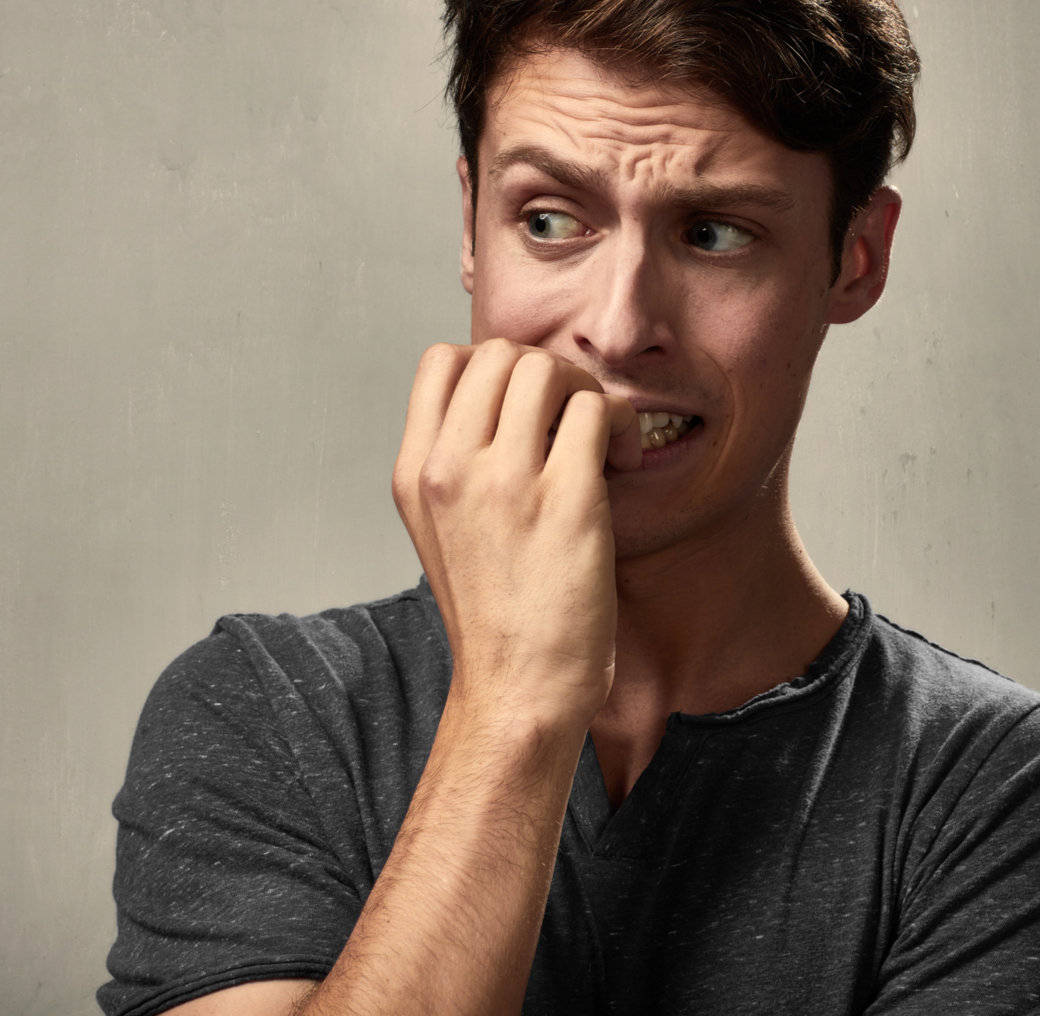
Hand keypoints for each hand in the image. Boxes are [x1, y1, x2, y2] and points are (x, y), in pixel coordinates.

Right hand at [392, 339, 640, 729]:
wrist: (518, 687)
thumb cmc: (493, 611)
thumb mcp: (441, 528)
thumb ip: (456, 461)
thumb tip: (507, 399)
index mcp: (415, 472)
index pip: (441, 361)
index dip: (492, 366)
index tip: (523, 406)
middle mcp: (449, 469)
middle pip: (499, 353)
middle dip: (545, 371)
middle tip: (568, 417)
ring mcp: (505, 483)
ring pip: (548, 371)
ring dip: (584, 391)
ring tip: (599, 437)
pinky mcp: (566, 501)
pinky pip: (597, 411)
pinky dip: (620, 423)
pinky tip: (622, 460)